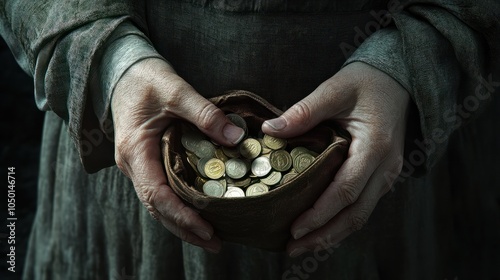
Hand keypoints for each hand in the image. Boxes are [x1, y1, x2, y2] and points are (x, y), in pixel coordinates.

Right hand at [111, 58, 244, 252]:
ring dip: (182, 223)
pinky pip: (161, 191)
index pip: (157, 195)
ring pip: (158, 204)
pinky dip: (179, 207)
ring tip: (210, 238)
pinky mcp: (147, 162)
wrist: (124, 72)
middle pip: (157, 208)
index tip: (207, 229)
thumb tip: (237, 138)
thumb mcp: (176, 90)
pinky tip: (198, 213)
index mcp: (135, 151)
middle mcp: (133, 165)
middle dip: (185, 229)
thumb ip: (205, 114)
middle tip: (216, 243)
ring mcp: (138, 166)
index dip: (182, 216)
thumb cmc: (147, 80)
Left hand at [262, 62, 409, 256]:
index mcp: (375, 147)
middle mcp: (385, 168)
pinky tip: (320, 228)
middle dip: (324, 235)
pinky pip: (362, 205)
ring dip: (332, 234)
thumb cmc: (366, 82)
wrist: (397, 81)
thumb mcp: (335, 89)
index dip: (319, 214)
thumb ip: (305, 111)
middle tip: (292, 249)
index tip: (294, 229)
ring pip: (360, 215)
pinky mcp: (381, 176)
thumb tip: (271, 129)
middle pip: (355, 214)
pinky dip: (341, 221)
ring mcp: (386, 175)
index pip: (346, 190)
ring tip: (302, 246)